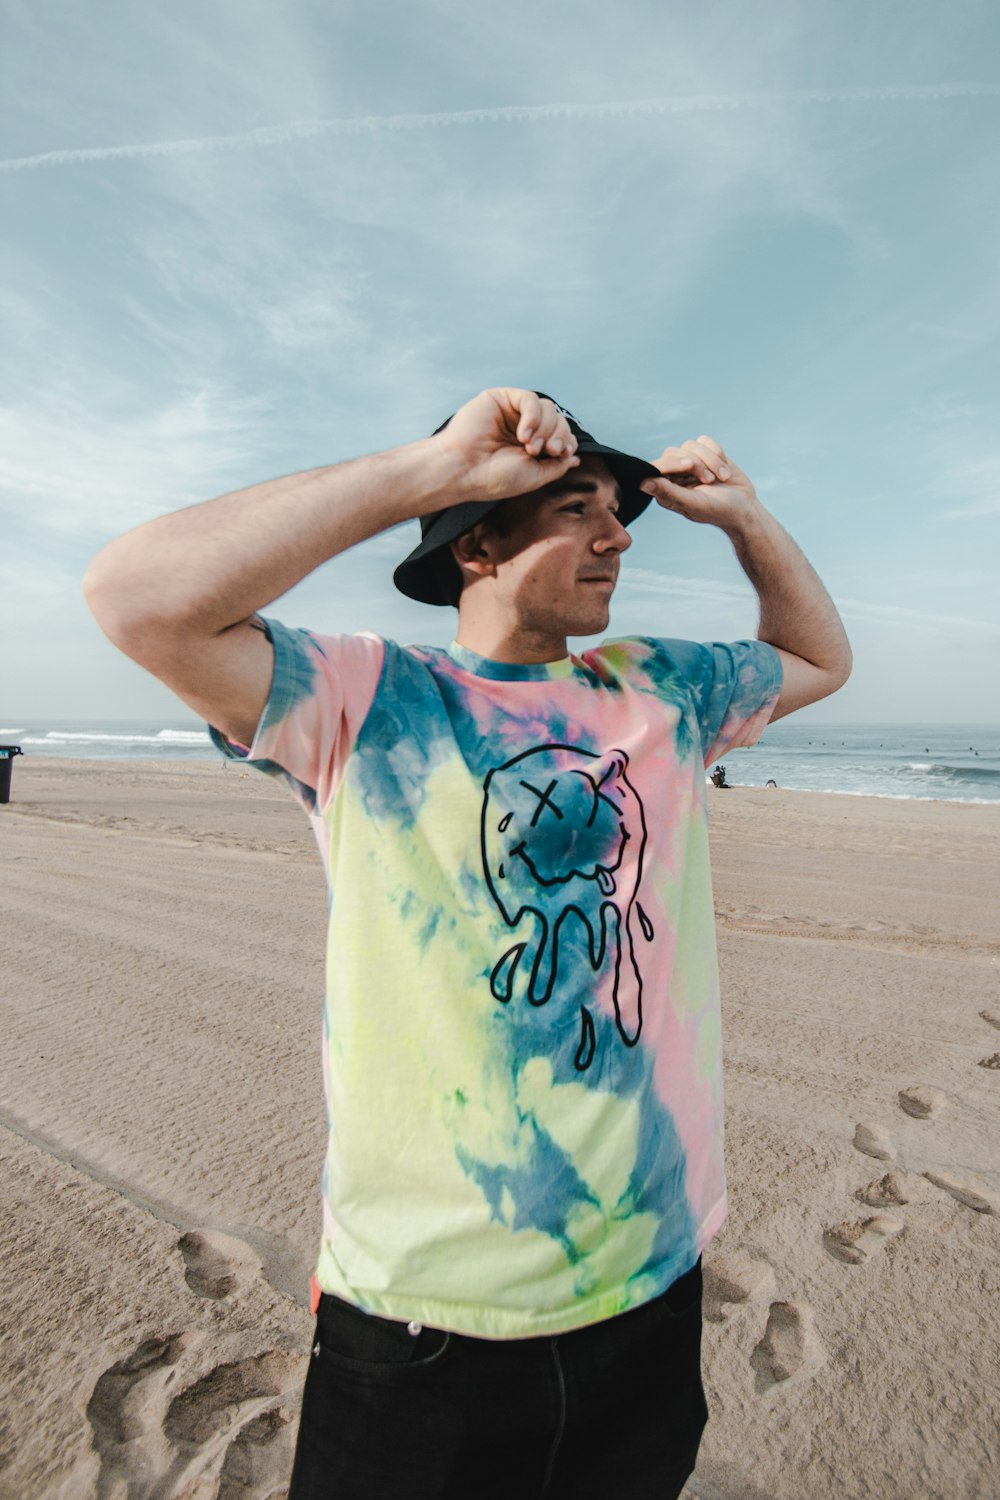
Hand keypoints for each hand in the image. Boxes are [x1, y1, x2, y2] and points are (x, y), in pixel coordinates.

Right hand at [435, 388, 580, 502]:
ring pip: (548, 409)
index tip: (561, 454)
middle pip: (558, 421)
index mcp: (532, 447)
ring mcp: (513, 413)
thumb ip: (558, 466)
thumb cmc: (494, 477)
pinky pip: (530, 399)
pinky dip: (533, 416)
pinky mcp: (502, 399)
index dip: (567, 442)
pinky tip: (523, 433)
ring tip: (529, 446)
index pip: (562, 436)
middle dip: (557, 436)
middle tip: (544, 452)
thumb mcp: (535, 476)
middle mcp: (524, 428)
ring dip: (545, 428)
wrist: (464, 470)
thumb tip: (576, 457)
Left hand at [640, 435, 758, 528]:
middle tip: (710, 480)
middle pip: (674, 452)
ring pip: (691, 445)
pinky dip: (718, 454)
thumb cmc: (718, 510)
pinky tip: (724, 470)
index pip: (658, 466)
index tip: (689, 467)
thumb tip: (642, 483)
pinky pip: (705, 441)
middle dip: (696, 464)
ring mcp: (690, 462)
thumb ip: (668, 493)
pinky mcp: (705, 453)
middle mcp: (674, 475)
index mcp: (665, 489)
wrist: (745, 507)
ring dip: (711, 461)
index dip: (673, 463)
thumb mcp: (693, 504)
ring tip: (721, 478)